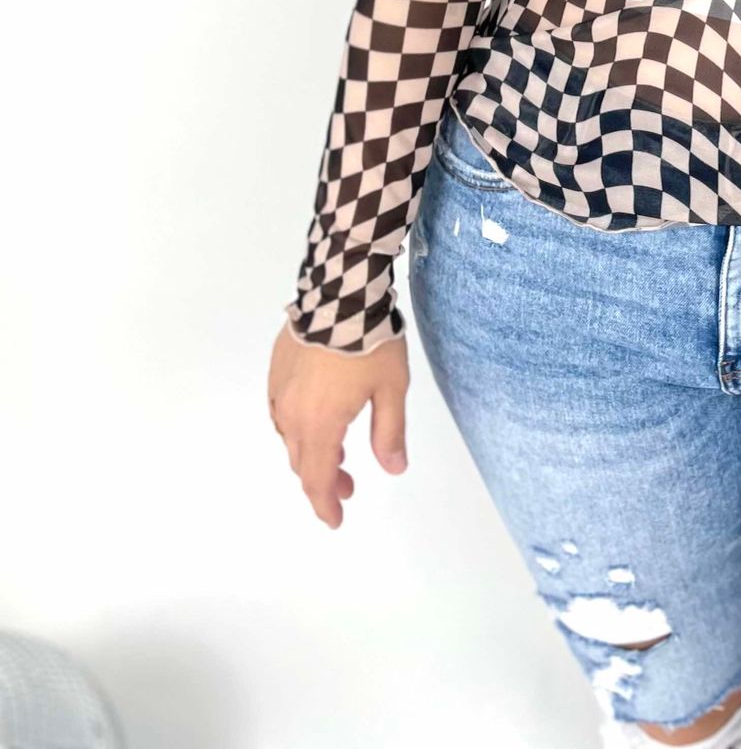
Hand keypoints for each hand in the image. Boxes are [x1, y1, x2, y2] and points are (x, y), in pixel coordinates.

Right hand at [267, 320, 409, 528]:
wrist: (340, 292)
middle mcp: (292, 413)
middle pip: (302, 462)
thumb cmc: (371, 343)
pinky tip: (314, 420)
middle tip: (349, 486)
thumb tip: (393, 469)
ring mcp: (280, 391)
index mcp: (321, 424)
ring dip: (310, 454)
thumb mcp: (392, 389)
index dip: (326, 504)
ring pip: (290, 438)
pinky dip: (298, 427)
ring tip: (338, 453)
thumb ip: (389, 432)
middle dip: (323, 482)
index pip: (318, 479)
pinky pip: (280, 412)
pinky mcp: (276, 370)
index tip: (336, 519)